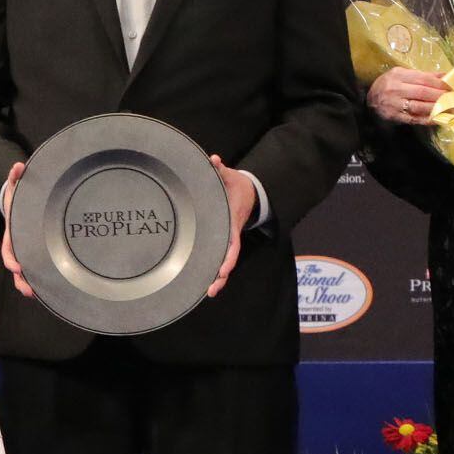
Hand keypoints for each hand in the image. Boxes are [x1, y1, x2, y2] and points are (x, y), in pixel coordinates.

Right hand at [0, 160, 31, 296]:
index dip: (12, 258)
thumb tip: (18, 165)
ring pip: (26, 273)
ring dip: (29, 284)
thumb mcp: (17, 189)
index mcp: (13, 234)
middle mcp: (18, 247)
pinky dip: (43, 280)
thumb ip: (16, 178)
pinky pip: (38, 270)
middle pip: (17, 267)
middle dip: (21, 279)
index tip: (16, 266)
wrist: (23, 208)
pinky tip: (53, 290)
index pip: (8, 249)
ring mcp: (27, 253)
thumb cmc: (20, 200)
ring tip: (36, 295)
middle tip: (28, 290)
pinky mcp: (37, 256)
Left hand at [203, 155, 253, 299]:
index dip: (228, 257)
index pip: (232, 242)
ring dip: (218, 277)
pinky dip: (214, 269)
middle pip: (228, 259)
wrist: (249, 191)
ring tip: (209, 293)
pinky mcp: (223, 239)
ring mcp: (228, 238)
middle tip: (212, 290)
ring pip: (224, 261)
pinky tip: (205, 281)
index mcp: (232, 221)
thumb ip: (220, 169)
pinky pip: (219, 255)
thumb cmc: (237, 185)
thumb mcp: (229, 176)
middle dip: (221, 275)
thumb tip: (214, 160)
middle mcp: (231, 233)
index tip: (223, 270)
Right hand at [366, 67, 447, 124]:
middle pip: (423, 92)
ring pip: (419, 106)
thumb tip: (445, 75)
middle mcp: (396, 89)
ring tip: (451, 108)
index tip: (453, 86)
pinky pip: (414, 118)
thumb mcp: (402, 75)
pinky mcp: (395, 117)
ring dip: (437, 107)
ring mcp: (395, 104)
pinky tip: (438, 118)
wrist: (368, 101)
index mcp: (399, 75)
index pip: (423, 79)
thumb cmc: (388, 85)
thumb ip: (423, 75)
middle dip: (441, 95)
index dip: (440, 83)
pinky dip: (427, 119)